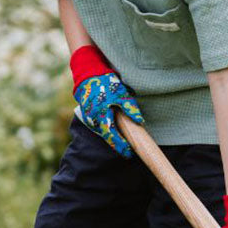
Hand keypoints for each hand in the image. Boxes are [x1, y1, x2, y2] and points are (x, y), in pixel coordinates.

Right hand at [70, 44, 143, 158]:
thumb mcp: (121, 94)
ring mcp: (89, 117)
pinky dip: (106, 129)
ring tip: (122, 142)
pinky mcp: (88, 113)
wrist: (87, 74)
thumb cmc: (105, 83)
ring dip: (111, 137)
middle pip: (107, 137)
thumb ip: (130, 108)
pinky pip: (98, 125)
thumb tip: (140, 121)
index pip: (113, 138)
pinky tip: (112, 129)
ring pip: (102, 132)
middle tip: (127, 151)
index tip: (129, 153)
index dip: (121, 147)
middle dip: (117, 145)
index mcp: (102, 118)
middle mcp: (94, 121)